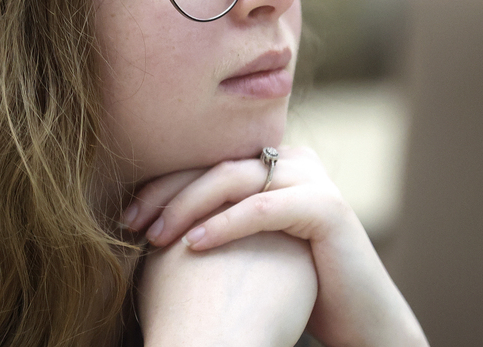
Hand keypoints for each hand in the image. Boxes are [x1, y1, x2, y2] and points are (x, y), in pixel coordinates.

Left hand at [124, 147, 427, 346]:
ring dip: (189, 205)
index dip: (163, 184)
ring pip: (235, 178)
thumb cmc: (294, 288)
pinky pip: (263, 208)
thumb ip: (215, 219)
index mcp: (272, 163)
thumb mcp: (249, 246)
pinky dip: (225, 224)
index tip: (126, 215)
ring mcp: (313, 179)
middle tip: (131, 221)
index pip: (207, 162)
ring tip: (156, 235)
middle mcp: (293, 160)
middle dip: (167, 192)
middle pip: (216, 164)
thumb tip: (148, 220)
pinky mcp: (327, 207)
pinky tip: (193, 244)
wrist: (356, 320)